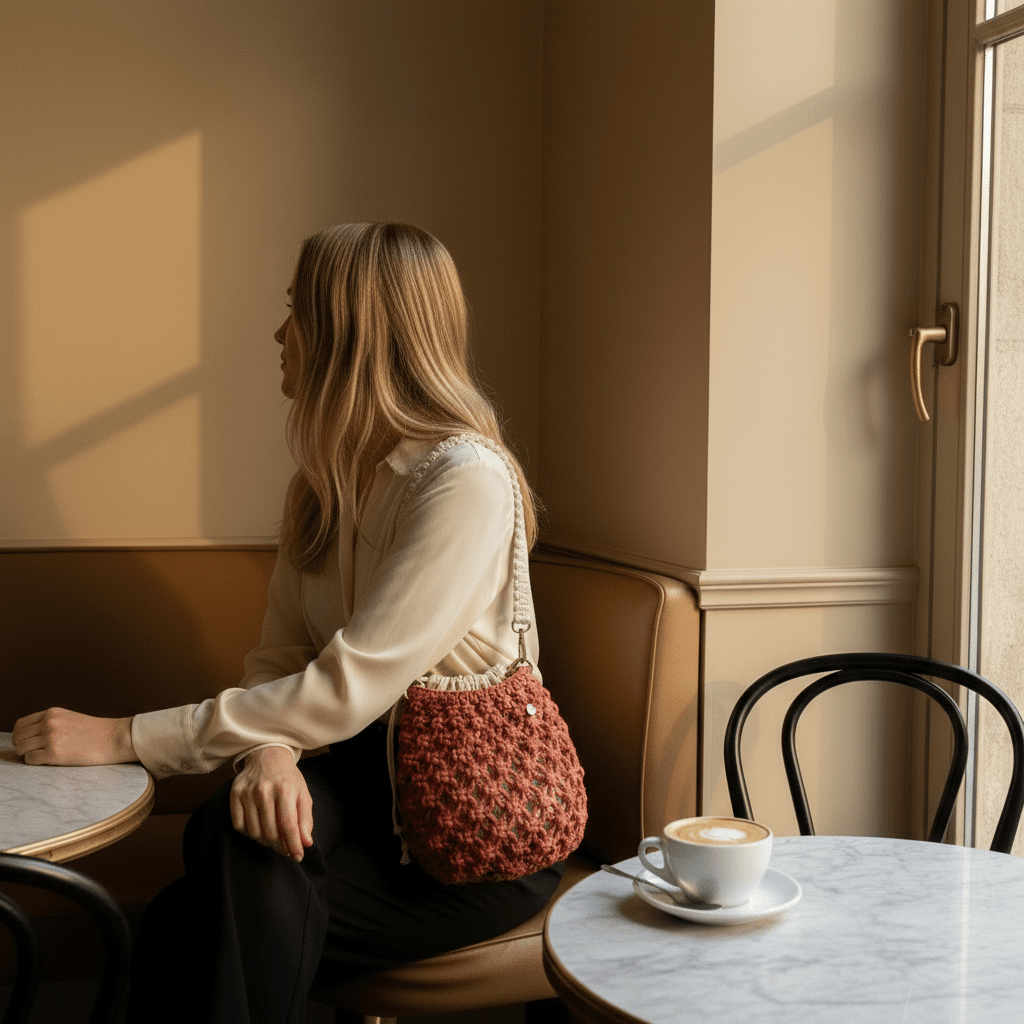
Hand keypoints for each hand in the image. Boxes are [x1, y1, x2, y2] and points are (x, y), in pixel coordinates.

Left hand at [12, 708, 135, 765]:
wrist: (114, 738)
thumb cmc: (95, 731)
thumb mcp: (70, 718)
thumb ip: (50, 722)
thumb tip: (30, 735)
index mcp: (52, 713)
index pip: (21, 724)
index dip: (20, 735)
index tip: (26, 742)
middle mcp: (49, 723)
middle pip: (18, 737)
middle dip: (22, 746)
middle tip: (33, 751)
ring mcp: (51, 738)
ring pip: (22, 749)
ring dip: (27, 754)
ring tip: (41, 756)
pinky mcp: (54, 754)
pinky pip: (30, 759)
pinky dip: (35, 762)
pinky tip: (48, 760)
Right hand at [230, 746, 313, 861]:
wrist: (268, 756)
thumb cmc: (288, 779)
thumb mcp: (303, 794)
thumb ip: (305, 819)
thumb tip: (306, 843)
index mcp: (285, 789)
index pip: (288, 826)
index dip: (293, 845)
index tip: (298, 857)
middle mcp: (264, 790)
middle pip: (270, 832)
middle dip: (280, 845)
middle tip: (286, 846)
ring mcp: (247, 792)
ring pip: (254, 832)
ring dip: (265, 841)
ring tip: (273, 836)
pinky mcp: (234, 794)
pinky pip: (239, 826)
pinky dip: (249, 833)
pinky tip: (259, 827)